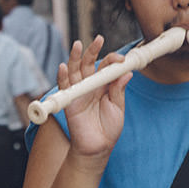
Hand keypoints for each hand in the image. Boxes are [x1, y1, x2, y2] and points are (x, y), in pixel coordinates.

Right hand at [61, 35, 128, 158]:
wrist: (98, 148)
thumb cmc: (108, 129)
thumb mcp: (118, 107)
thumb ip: (118, 90)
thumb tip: (125, 73)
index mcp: (104, 86)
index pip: (106, 67)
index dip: (112, 61)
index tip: (121, 59)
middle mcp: (90, 87)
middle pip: (89, 64)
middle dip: (92, 51)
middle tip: (98, 39)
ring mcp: (79, 93)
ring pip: (75, 71)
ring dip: (75, 58)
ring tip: (78, 45)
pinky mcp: (70, 102)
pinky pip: (64, 87)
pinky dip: (62, 77)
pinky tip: (63, 67)